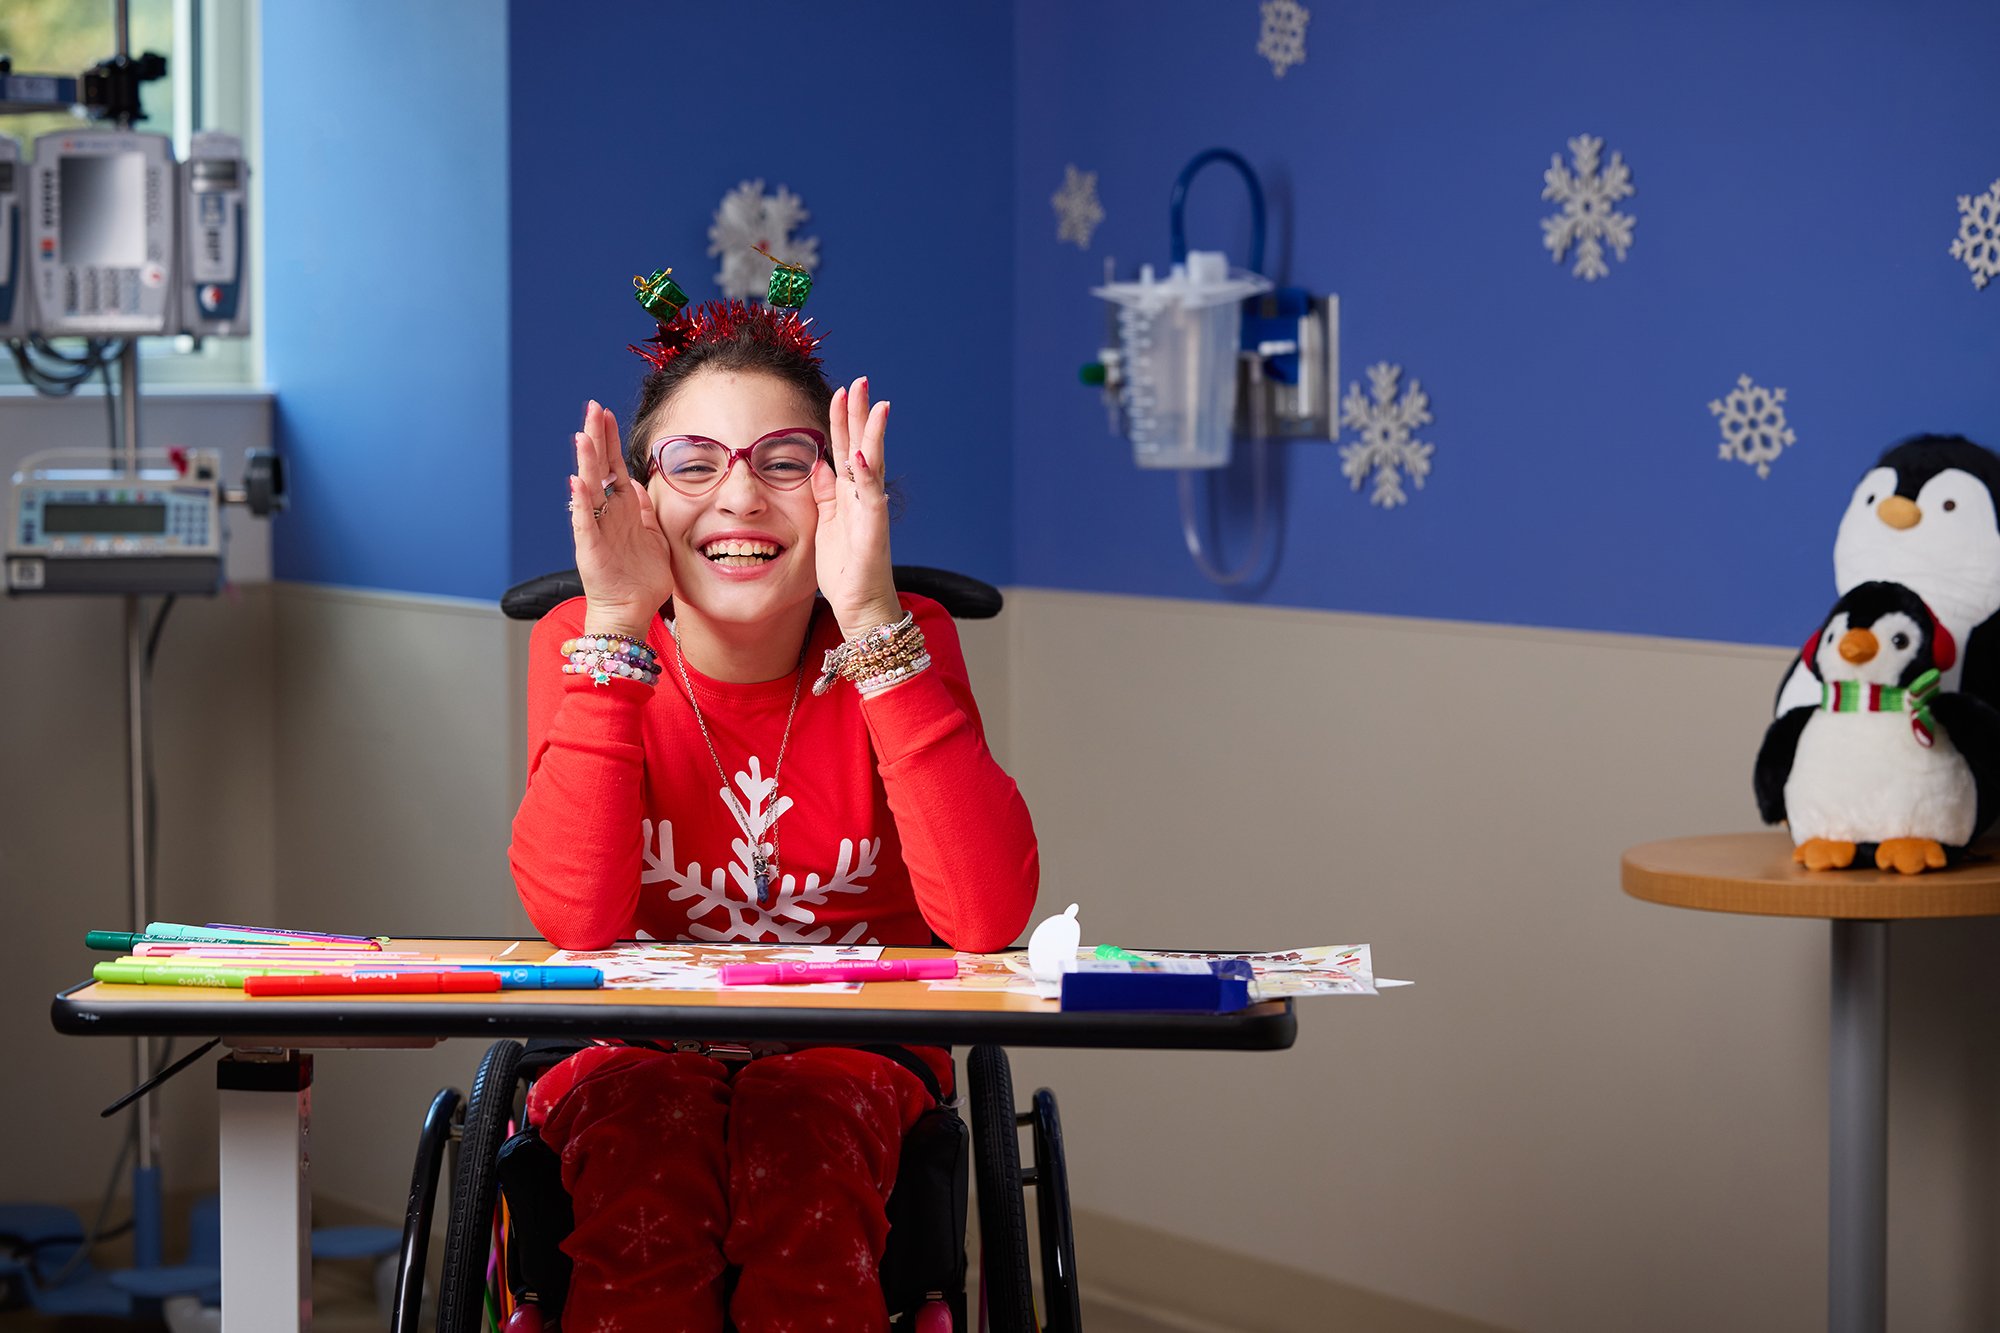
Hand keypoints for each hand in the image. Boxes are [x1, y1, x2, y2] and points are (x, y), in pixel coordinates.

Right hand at [569, 400, 673, 635]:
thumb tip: (641, 485)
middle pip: (599, 468)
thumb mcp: (653, 536)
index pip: (614, 466)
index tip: (606, 413)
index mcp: (622, 509)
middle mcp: (606, 514)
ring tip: (583, 435)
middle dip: (596, 437)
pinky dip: (580, 502)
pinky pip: (584, 522)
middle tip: (592, 407)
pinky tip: (576, 482)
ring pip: (589, 489)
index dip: (610, 440)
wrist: (631, 610)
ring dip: (586, 462)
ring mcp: (596, 530)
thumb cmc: (641, 578)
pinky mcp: (592, 549)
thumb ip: (646, 510)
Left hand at [812, 376, 901, 638]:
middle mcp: (863, 498)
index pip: (844, 449)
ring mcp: (870, 512)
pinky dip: (865, 474)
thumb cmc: (845, 573)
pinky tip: (862, 453)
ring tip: (874, 403)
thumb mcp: (825, 526)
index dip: (841, 421)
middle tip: (861, 380)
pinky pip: (869, 497)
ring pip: (872, 464)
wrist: (862, 609)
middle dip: (860, 414)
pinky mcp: (872, 531)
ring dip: (872, 433)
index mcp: (849, 496)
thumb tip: (818, 465)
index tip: (841, 391)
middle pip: (862, 447)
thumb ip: (824, 495)